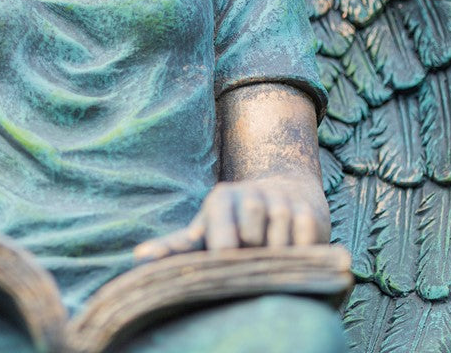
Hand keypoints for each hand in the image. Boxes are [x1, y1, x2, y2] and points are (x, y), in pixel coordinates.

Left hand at [133, 177, 329, 262]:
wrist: (285, 192)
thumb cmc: (235, 223)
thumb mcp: (205, 231)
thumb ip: (176, 246)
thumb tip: (139, 258)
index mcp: (220, 200)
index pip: (221, 232)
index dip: (224, 247)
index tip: (226, 254)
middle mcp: (250, 196)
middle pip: (251, 243)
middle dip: (251, 258)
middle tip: (250, 257)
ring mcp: (281, 203)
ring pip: (279, 247)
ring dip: (276, 259)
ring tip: (271, 254)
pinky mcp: (311, 213)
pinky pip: (306, 246)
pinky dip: (302, 256)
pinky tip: (295, 251)